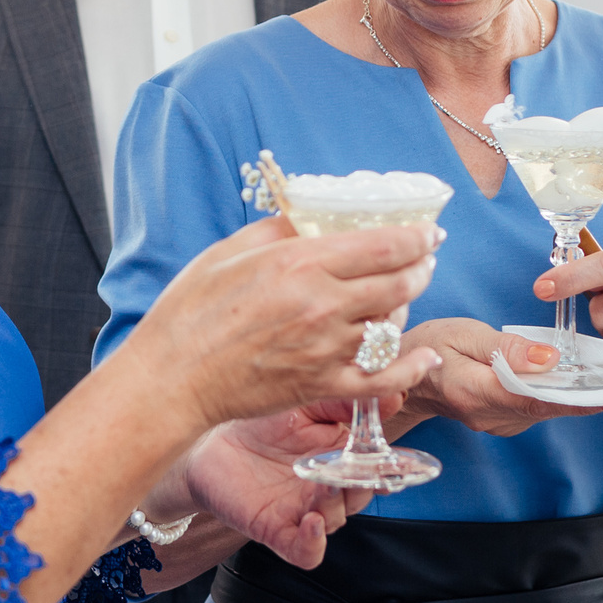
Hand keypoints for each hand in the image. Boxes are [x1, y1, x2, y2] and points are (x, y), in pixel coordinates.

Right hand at [134, 215, 444, 430]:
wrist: (173, 378)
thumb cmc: (190, 312)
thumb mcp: (229, 252)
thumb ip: (277, 232)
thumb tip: (309, 218)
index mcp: (300, 264)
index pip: (382, 246)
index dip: (416, 237)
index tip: (428, 233)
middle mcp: (322, 305)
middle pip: (398, 283)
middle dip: (420, 268)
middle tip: (425, 261)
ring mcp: (326, 349)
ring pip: (393, 325)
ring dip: (408, 309)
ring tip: (407, 297)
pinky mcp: (322, 385)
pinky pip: (382, 378)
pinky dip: (410, 368)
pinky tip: (423, 358)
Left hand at [156, 404, 379, 569]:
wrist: (205, 440)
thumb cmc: (256, 420)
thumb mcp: (304, 403)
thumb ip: (344, 403)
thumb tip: (392, 396)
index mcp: (341, 456)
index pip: (378, 468)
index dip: (395, 468)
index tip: (404, 460)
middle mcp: (327, 488)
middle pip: (361, 495)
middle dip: (364, 485)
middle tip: (360, 470)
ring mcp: (302, 512)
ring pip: (336, 520)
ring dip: (336, 505)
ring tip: (324, 485)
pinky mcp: (277, 531)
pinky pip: (306, 552)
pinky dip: (314, 544)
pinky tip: (313, 522)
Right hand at [388, 319, 602, 437]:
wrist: (406, 379)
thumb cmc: (429, 348)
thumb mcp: (461, 334)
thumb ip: (505, 349)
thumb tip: (549, 358)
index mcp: (477, 392)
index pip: (537, 396)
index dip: (580, 395)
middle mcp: (493, 416)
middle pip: (553, 407)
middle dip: (599, 398)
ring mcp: (501, 423)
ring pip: (552, 410)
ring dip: (589, 398)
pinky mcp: (507, 420)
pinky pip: (544, 408)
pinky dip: (571, 397)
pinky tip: (597, 385)